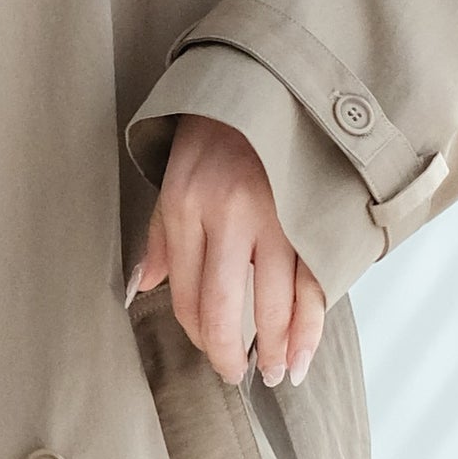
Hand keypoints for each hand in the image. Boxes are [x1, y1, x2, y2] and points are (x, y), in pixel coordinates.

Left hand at [128, 111, 326, 389]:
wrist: (269, 82)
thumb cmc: (215, 132)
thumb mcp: (173, 176)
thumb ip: (161, 236)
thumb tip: (144, 288)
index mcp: (186, 205)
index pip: (186, 294)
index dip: (198, 334)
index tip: (211, 352)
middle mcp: (229, 214)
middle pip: (225, 307)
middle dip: (230, 354)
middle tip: (237, 376)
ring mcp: (276, 216)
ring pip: (275, 303)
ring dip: (276, 349)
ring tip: (275, 373)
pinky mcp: (312, 216)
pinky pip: (312, 284)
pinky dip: (310, 325)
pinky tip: (303, 350)